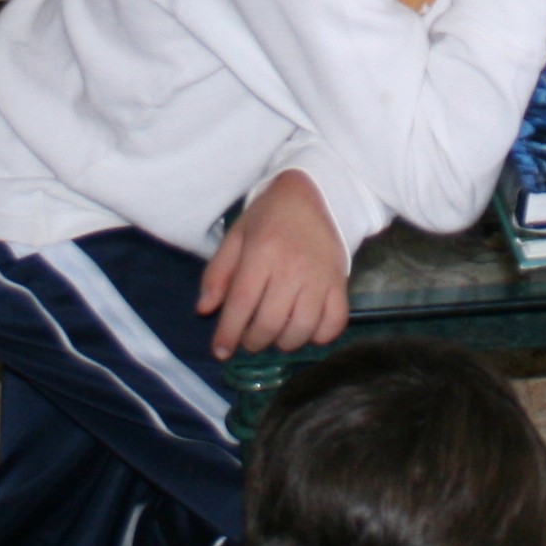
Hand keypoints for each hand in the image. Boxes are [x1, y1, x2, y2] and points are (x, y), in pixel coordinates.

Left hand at [197, 171, 347, 358]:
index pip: (242, 302)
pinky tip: (306, 331)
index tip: (220, 351)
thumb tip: (204, 310)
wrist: (314, 193)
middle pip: (270, 322)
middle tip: (248, 339)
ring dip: (284, 343)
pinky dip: (319, 336)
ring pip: (302, 328)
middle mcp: (292, 267)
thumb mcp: (236, 236)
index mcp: (262, 252)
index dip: (228, 333)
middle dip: (253, 341)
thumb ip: (217, 273)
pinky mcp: (341, 282)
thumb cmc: (268, 217)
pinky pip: (334, 322)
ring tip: (274, 336)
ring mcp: (320, 276)